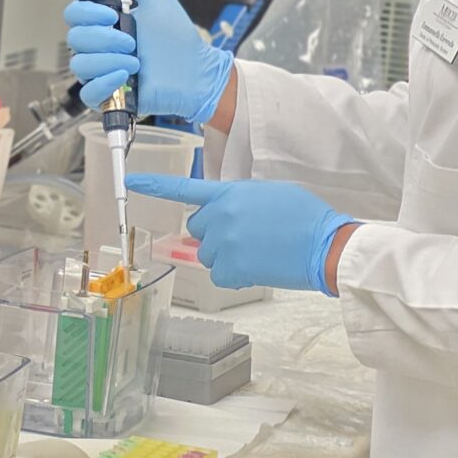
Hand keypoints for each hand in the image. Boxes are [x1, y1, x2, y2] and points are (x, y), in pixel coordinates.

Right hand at [63, 0, 233, 120]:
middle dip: (104, 39)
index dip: (87, 14)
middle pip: (75, 38)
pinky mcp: (108, 97)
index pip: (74, 15)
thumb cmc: (179, 39)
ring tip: (136, 61)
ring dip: (108, 60)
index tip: (111, 15)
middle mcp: (100, 48)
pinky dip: (104, 83)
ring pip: (80, 65)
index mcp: (106, 25)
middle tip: (132, 41)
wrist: (195, 72)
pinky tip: (124, 76)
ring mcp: (102, 73)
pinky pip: (87, 93)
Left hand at [128, 174, 354, 293]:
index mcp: (230, 192)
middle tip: (244, 234)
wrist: (325, 245)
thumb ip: (239, 200)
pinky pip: (219, 274)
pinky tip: (257, 266)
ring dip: (224, 254)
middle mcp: (220, 216)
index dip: (155, 186)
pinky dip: (234, 274)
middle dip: (213, 232)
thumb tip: (226, 214)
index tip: (132, 183)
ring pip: (206, 253)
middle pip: (196, 227)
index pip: (185, 188)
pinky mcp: (231, 268)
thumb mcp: (268, 193)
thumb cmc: (305, 217)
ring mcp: (224, 243)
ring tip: (256, 250)